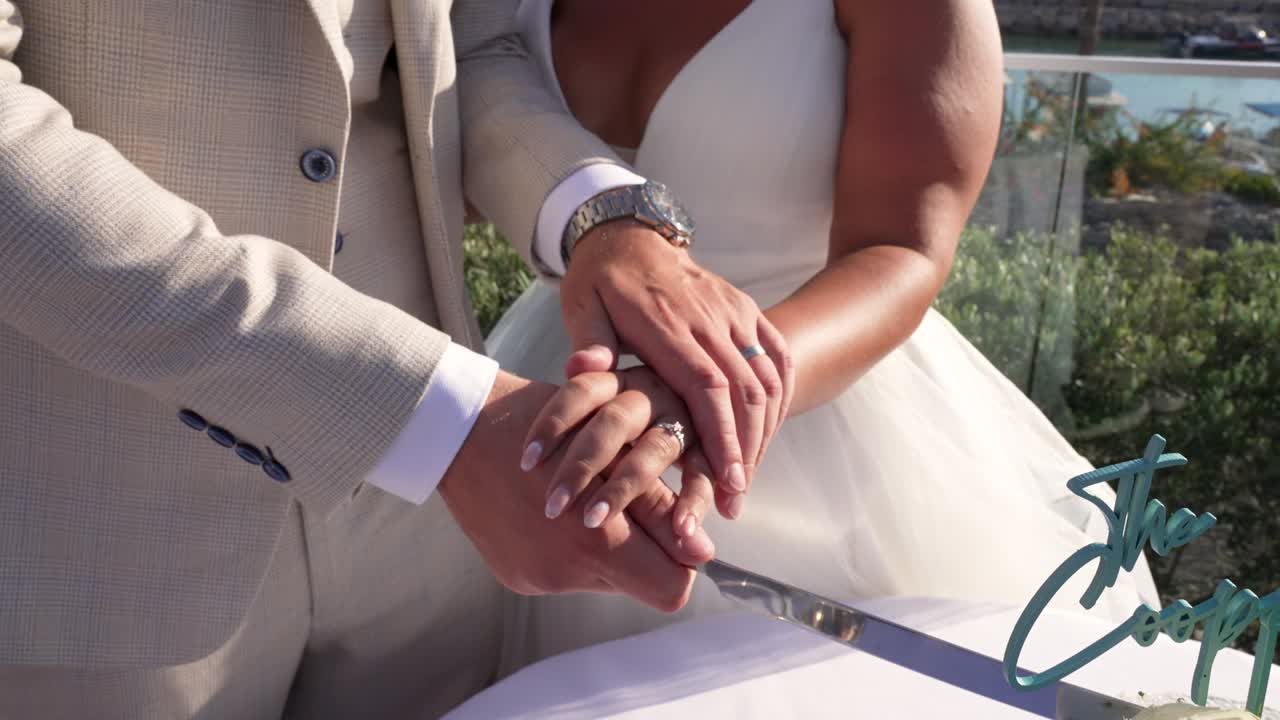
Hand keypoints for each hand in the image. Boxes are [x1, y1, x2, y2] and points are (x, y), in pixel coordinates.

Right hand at [439, 371, 714, 611]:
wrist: (460, 430)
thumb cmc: (548, 424)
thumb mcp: (616, 453)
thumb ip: (661, 508)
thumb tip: (705, 553)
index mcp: (593, 539)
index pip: (670, 587)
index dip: (681, 556)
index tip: (675, 524)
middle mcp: (564, 571)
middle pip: (639, 584)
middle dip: (647, 549)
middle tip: (635, 507)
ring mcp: (536, 578)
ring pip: (605, 579)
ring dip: (609, 544)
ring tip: (591, 499)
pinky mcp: (516, 577)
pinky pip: (567, 575)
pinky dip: (574, 546)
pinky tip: (559, 510)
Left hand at [559, 220, 793, 517]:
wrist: (630, 235)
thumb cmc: (601, 282)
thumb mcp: (582, 306)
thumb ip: (588, 341)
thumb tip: (582, 370)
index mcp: (668, 322)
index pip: (707, 385)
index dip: (721, 435)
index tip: (727, 480)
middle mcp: (710, 317)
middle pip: (745, 390)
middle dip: (746, 449)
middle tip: (735, 500)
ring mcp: (734, 311)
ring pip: (766, 378)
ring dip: (764, 432)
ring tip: (746, 480)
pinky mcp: (747, 309)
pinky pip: (777, 357)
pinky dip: (780, 399)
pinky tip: (768, 434)